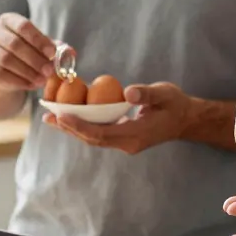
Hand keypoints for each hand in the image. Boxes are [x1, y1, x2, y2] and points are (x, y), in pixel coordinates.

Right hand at [0, 13, 57, 91]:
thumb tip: (71, 52)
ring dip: (27, 72)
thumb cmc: (27, 52)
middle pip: (14, 44)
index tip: (52, 53)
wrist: (4, 67)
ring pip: (6, 60)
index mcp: (8, 20)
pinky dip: (18, 81)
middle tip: (49, 71)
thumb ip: (56, 48)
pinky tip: (31, 85)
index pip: (24, 26)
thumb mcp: (41, 47)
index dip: (39, 40)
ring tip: (42, 80)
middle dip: (35, 59)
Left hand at [44, 82, 191, 154]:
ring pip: (94, 138)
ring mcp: (125, 143)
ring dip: (73, 129)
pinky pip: (99, 134)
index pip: (101, 133)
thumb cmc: (176, 104)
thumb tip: (128, 92)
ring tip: (52, 118)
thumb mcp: (165, 94)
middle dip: (70, 129)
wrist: (186, 120)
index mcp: (136, 134)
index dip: (80, 126)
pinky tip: (72, 116)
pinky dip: (84, 126)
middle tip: (48, 117)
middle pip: (92, 139)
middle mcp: (127, 143)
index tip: (62, 116)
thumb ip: (147, 94)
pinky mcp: (123, 138)